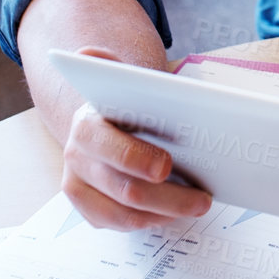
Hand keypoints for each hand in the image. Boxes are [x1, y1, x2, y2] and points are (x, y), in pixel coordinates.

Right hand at [59, 48, 212, 231]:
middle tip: (202, 197)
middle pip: (124, 188)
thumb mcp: (124, 82)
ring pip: (125, 213)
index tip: (166, 166)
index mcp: (85, 125)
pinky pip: (120, 224)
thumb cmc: (127, 104)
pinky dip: (152, 221)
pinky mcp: (88, 208)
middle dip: (168, 195)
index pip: (106, 146)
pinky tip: (175, 212)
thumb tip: (87, 54)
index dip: (135, 158)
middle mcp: (75, 158)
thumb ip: (112, 68)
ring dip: (166, 212)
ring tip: (198, 205)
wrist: (110, 122)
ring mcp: (79, 186)